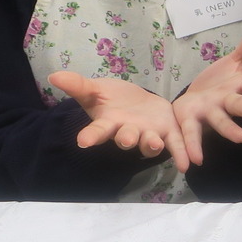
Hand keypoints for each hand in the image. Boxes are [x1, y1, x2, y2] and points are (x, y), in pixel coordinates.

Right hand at [47, 71, 187, 170]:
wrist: (137, 101)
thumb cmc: (112, 99)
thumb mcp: (95, 89)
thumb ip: (78, 85)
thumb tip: (53, 76)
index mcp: (109, 122)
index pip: (97, 131)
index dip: (91, 136)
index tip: (83, 142)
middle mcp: (128, 132)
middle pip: (125, 138)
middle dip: (125, 139)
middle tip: (125, 140)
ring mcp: (148, 134)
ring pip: (149, 143)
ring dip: (151, 145)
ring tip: (154, 143)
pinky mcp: (168, 132)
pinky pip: (175, 145)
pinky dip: (181, 154)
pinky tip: (187, 165)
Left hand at [171, 15, 241, 165]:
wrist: (192, 104)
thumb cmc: (219, 84)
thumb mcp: (236, 61)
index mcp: (239, 87)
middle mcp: (227, 103)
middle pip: (241, 105)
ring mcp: (210, 113)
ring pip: (220, 121)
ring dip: (229, 130)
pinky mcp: (190, 121)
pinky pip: (191, 134)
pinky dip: (192, 148)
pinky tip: (193, 162)